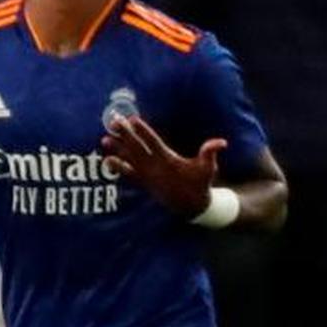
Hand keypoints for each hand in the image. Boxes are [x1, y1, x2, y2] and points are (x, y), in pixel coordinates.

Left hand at [102, 116, 228, 215]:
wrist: (191, 206)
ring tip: (104, 138)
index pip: (153, 143)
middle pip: (137, 148)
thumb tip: (222, 142)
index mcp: (169, 161)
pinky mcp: (144, 183)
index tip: (133, 119)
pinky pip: (128, 174)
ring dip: (117, 149)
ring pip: (129, 160)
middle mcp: (155, 168)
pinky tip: (106, 160)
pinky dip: (117, 167)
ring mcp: (148, 176)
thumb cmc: (200, 183)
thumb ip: (211, 153)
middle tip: (114, 122)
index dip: (143, 131)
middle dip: (125, 135)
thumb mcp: (208, 168)